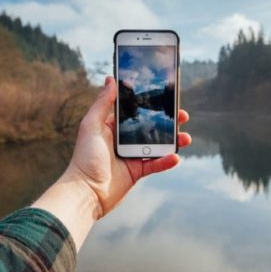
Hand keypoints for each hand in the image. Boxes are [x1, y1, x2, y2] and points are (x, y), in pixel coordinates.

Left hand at [64, 76, 191, 216]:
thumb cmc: (85, 157)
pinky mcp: (137, 172)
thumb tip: (111, 79)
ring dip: (173, 141)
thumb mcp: (92, 125)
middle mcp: (123, 140)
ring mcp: (131, 156)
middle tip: (182, 115)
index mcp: (112, 127)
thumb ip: (103, 103)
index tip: (164, 95)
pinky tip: (176, 157)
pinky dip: (167, 161)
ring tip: (185, 137)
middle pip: (150, 126)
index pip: (134, 110)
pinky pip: (156, 164)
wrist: (86, 192)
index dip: (149, 103)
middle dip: (168, 121)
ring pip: (157, 145)